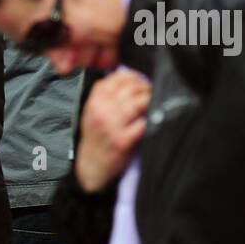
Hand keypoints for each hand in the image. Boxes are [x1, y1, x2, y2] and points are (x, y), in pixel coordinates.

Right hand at [74, 70, 149, 192]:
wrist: (91, 167)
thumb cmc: (96, 139)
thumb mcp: (91, 114)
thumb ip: (103, 96)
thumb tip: (123, 76)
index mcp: (93, 104)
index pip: (113, 80)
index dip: (130, 76)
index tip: (139, 80)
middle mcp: (101, 113)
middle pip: (127, 89)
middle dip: (144, 87)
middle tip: (151, 91)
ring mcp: (112, 127)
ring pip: (136, 103)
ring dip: (149, 100)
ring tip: (153, 102)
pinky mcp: (123, 141)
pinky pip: (142, 123)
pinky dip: (149, 119)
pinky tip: (152, 118)